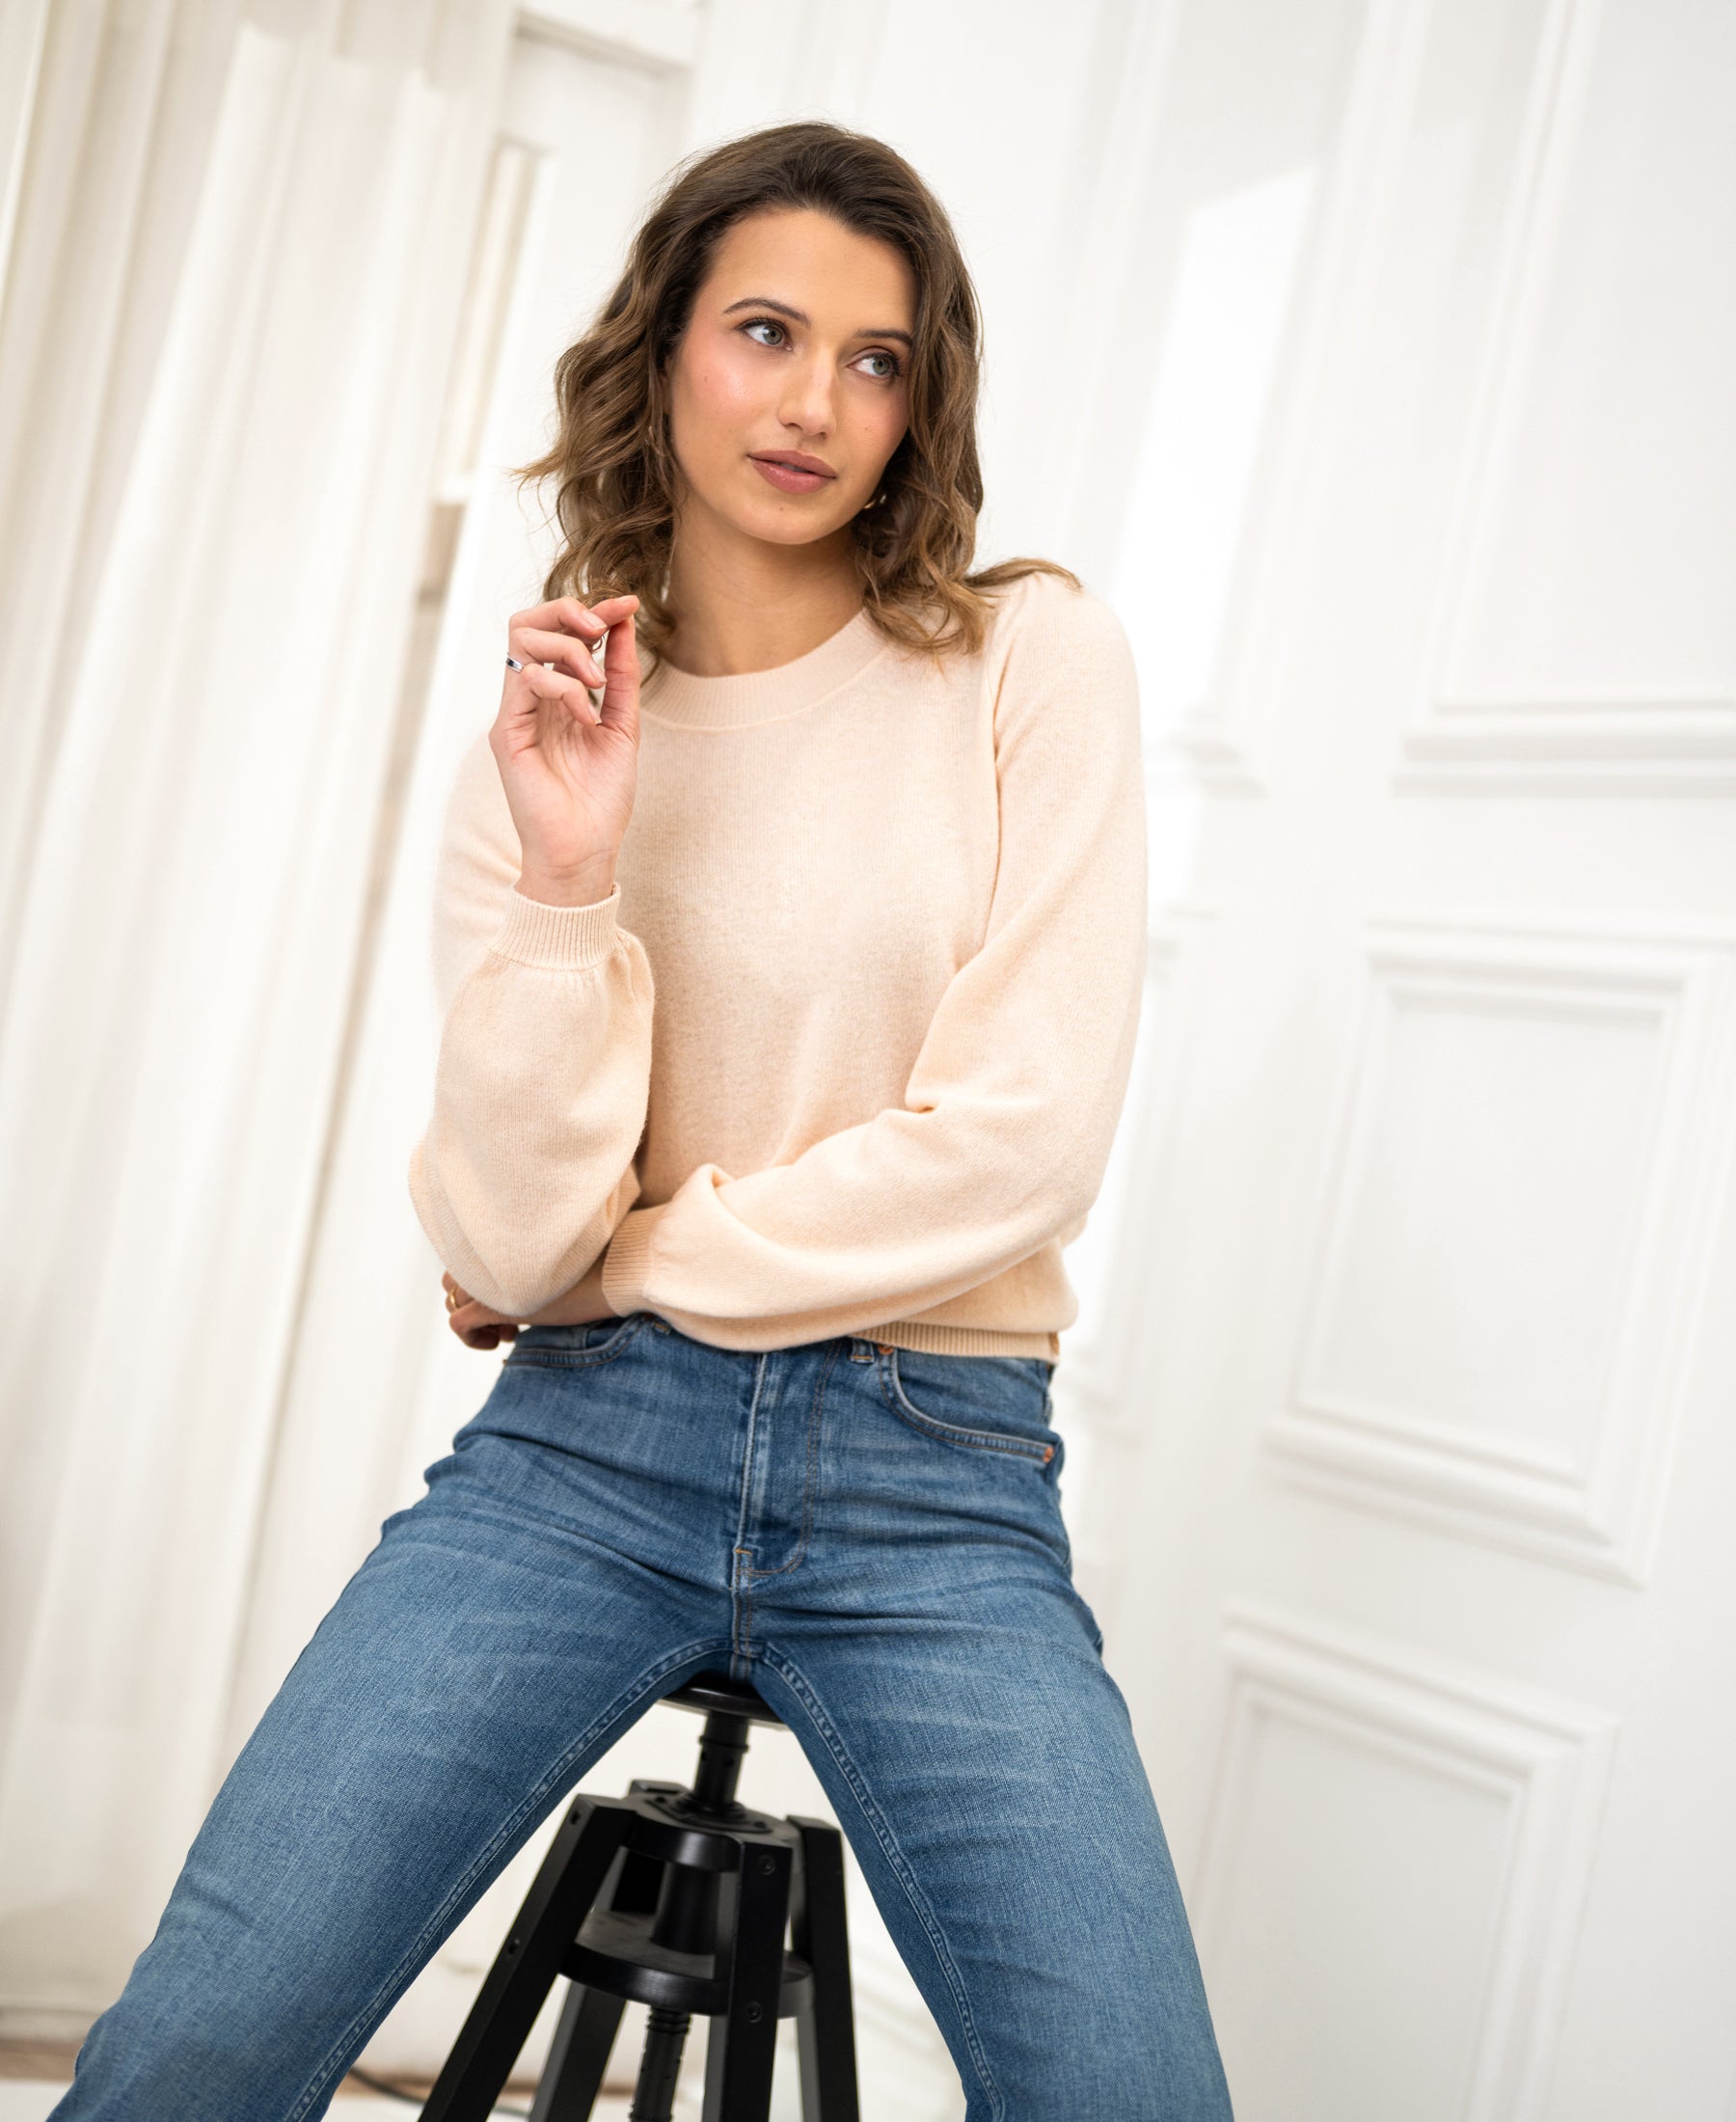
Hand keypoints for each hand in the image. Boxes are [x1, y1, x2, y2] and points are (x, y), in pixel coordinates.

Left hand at [441, 1266, 618, 1349]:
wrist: (615, 1271)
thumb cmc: (600, 1263)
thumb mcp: (560, 1257)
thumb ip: (533, 1262)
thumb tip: (530, 1278)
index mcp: (506, 1239)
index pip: (468, 1258)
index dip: (484, 1284)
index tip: (514, 1300)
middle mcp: (491, 1255)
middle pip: (454, 1280)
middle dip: (474, 1302)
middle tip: (512, 1320)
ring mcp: (489, 1280)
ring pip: (453, 1302)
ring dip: (476, 1321)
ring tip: (511, 1331)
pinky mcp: (493, 1306)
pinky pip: (458, 1324)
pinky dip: (472, 1339)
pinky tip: (501, 1343)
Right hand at [494, 594, 640, 904]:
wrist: (585, 851)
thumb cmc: (601, 800)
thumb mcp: (623, 726)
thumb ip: (622, 676)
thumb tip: (624, 622)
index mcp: (556, 696)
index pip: (559, 632)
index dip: (593, 611)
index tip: (628, 604)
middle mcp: (530, 699)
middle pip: (527, 622)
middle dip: (568, 611)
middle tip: (602, 628)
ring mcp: (515, 713)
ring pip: (521, 639)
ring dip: (568, 649)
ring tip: (597, 684)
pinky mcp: (506, 733)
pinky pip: (525, 680)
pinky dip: (562, 686)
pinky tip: (586, 714)